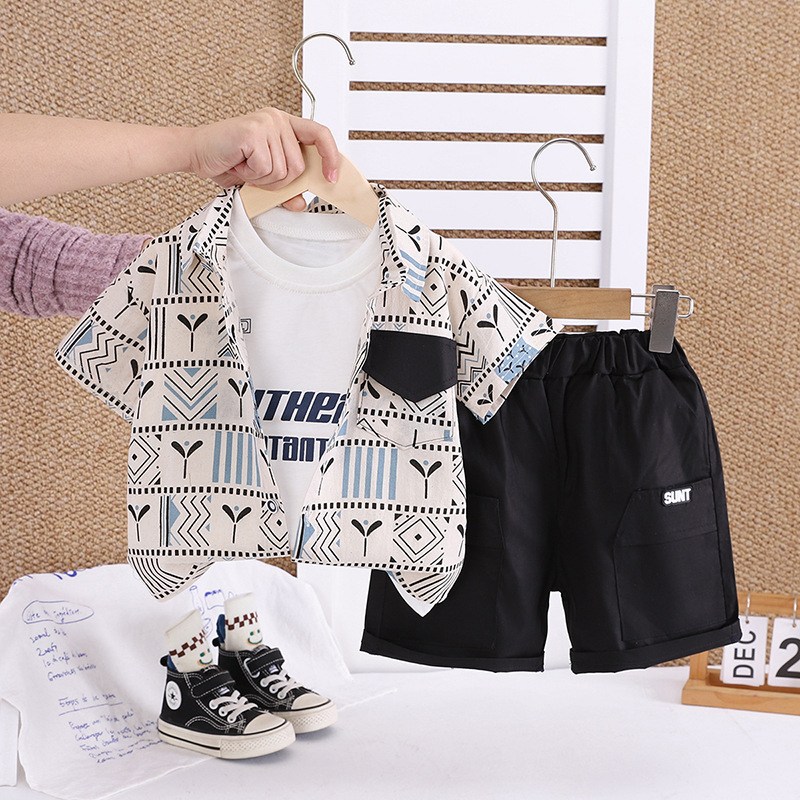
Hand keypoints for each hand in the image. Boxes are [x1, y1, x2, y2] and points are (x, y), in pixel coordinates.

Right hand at [185, 108, 339, 210]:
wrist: (196, 153)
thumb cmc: (229, 161)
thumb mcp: (263, 179)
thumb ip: (285, 189)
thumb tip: (302, 202)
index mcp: (285, 125)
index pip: (320, 134)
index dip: (331, 156)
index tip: (332, 177)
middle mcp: (277, 120)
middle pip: (299, 167)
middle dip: (278, 181)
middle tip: (257, 173)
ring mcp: (266, 123)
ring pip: (283, 171)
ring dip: (263, 179)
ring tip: (246, 167)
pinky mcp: (254, 132)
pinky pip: (266, 168)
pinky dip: (251, 175)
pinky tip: (239, 163)